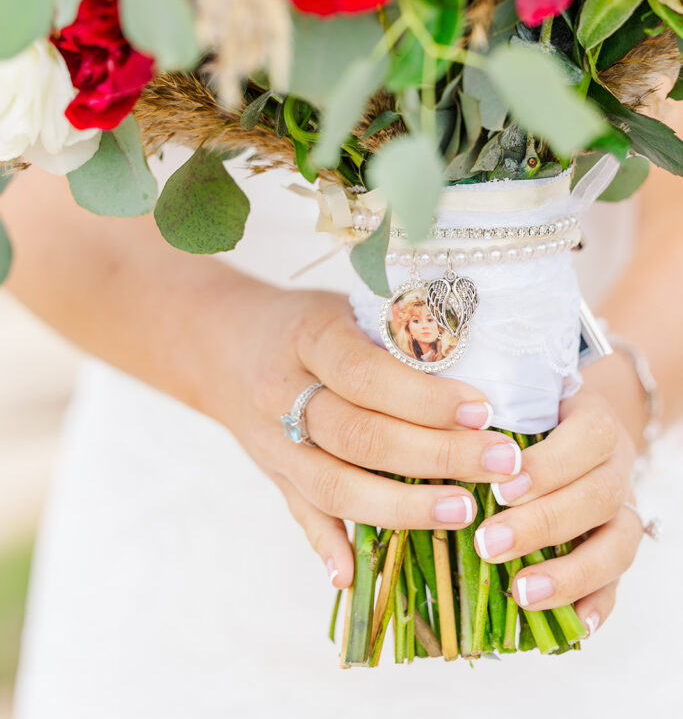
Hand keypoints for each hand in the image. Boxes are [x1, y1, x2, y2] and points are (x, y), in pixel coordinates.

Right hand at [207, 280, 525, 588]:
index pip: (366, 373)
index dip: (424, 398)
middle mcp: (282, 392)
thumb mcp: (348, 307)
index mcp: (308, 337)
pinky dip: (328, 545)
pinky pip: (300, 513)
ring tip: (464, 510)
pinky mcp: (271, 473)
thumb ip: (397, 340)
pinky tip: (357, 575)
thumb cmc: (310, 321)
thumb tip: (473, 378)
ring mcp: (271, 440)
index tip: (482, 410)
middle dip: (435, 454)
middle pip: (358, 435)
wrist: (225, 342)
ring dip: (401, 506)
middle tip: (499, 463)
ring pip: (333, 484)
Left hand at [471, 386, 643, 635]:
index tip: (501, 489)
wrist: (571, 427)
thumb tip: (440, 438)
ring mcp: (623, 511)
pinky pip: (619, 581)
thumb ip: (489, 422)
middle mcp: (616, 468)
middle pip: (597, 497)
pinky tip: (574, 624)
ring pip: (617, 544)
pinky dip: (599, 604)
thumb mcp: (516, 402)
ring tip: (521, 592)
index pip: (586, 438)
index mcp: (595, 421)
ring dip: (569, 573)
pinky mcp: (618, 549)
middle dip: (542, 524)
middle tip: (487, 544)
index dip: (548, 466)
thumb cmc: (531, 415)